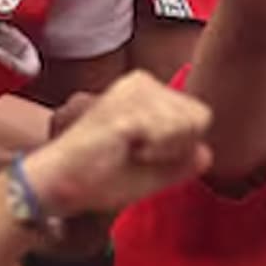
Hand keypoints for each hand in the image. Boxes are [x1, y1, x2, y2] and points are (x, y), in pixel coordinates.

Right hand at [19, 71, 210, 218]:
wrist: (60, 184)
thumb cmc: (99, 178)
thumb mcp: (150, 170)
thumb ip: (180, 161)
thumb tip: (206, 153)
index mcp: (145, 92)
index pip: (198, 116)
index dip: (181, 146)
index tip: (145, 155)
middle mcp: (141, 82)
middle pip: (199, 117)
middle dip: (176, 146)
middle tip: (136, 154)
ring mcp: (133, 91)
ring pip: (189, 123)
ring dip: (165, 150)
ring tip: (128, 151)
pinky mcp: (127, 108)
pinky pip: (171, 133)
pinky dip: (156, 152)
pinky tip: (128, 151)